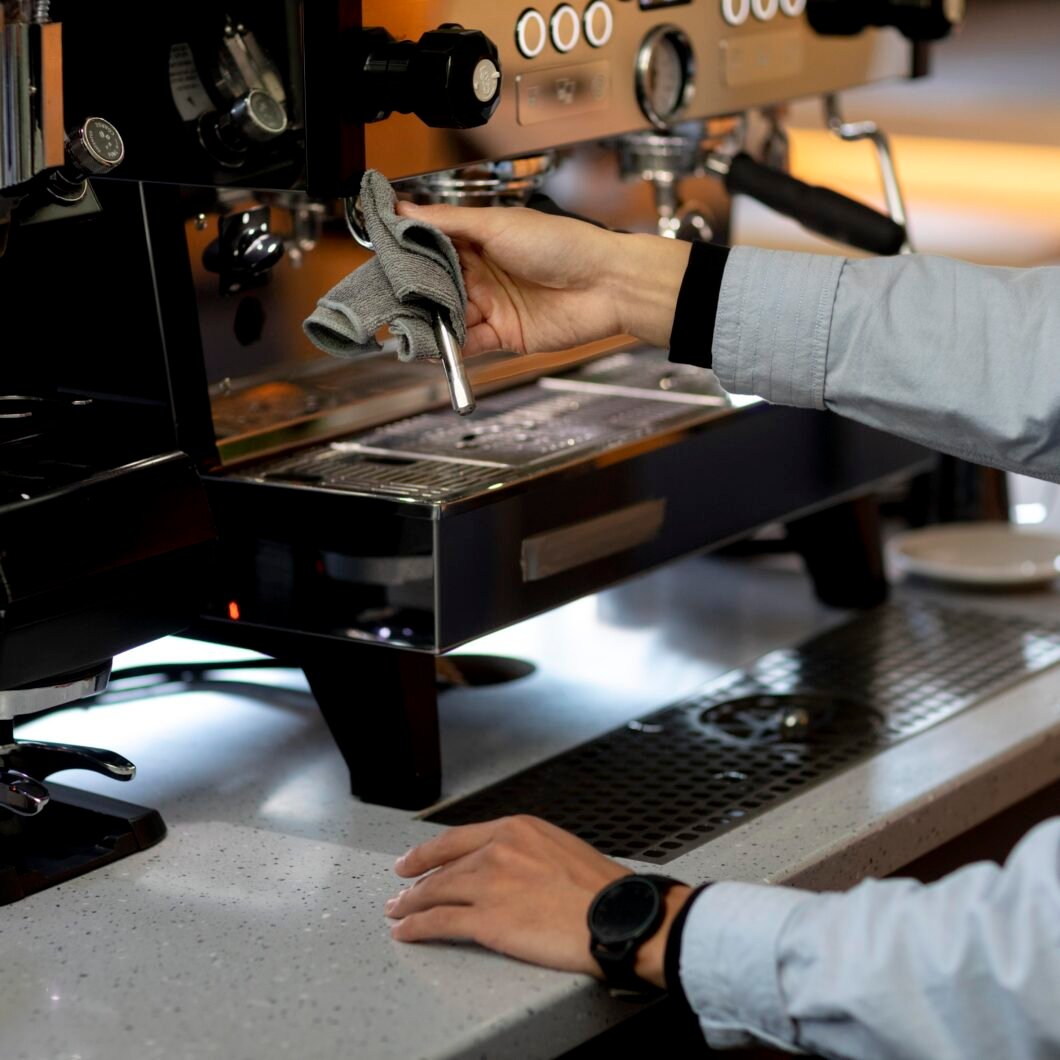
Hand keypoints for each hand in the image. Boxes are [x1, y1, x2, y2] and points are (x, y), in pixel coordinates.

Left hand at [386, 815, 692, 988]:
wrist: (616, 915)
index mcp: (516, 828)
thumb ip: (528, 852)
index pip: (459, 838)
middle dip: (416, 879)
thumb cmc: (601, 890)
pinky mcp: (487, 919)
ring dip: (411, 904)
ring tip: (397, 913)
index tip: (414, 859)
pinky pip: (439, 922)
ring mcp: (489, 884)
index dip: (429, 851)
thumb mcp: (561, 849)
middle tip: (400, 889)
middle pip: (443, 865)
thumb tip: (512, 868)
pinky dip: (417, 927)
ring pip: (435, 892)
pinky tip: (406, 932)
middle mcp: (497, 850)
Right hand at [396, 202, 690, 355]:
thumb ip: (449, 222)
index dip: (405, 254)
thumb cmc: (563, 244)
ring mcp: (491, 304)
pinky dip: (448, 347)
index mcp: (478, 239)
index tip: (378, 260)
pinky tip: (429, 345)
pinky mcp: (504, 334)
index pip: (430, 247)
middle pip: (434, 285)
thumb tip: (404, 208)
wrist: (607, 283)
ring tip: (400, 326)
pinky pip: (468, 343)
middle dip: (409, 293)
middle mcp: (481, 272)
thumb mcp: (499, 224)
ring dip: (426, 322)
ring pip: (447, 316)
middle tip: (382, 299)